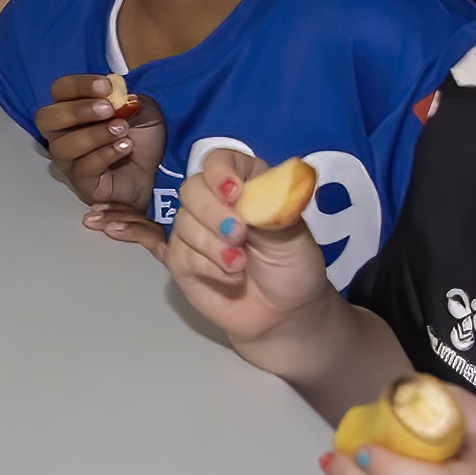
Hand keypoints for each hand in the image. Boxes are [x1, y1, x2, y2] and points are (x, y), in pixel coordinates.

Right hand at [37, 72, 164, 223]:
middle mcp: (62, 134)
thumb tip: (116, 95)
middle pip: (46, 119)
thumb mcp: (142, 109)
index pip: (60, 90)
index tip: (107, 86)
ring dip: (95, 134)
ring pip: (63, 146)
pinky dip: (106, 154)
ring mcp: (69, 160)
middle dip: (77, 111)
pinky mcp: (81, 182)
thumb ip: (128, 99)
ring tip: (122, 131)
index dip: (79, 85)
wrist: (152, 173)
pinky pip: (83, 168)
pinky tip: (125, 148)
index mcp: (72, 109)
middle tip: (109, 109)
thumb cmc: (140, 139)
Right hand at [152, 145, 336, 334]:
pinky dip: (209, 267)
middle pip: (192, 189)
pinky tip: (232, 279)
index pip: (220, 160)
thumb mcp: (293, 236)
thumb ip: (271, 210)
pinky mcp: (182, 260)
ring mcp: (194, 231)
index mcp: (245, 184)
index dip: (220, 172)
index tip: (234, 193)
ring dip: (214, 246)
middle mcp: (215, 203)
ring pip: (184, 224)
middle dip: (214, 213)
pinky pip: (181, 254)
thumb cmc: (293, 267)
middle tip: (240, 236)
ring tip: (242, 266)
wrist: (285, 314)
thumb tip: (249, 194)